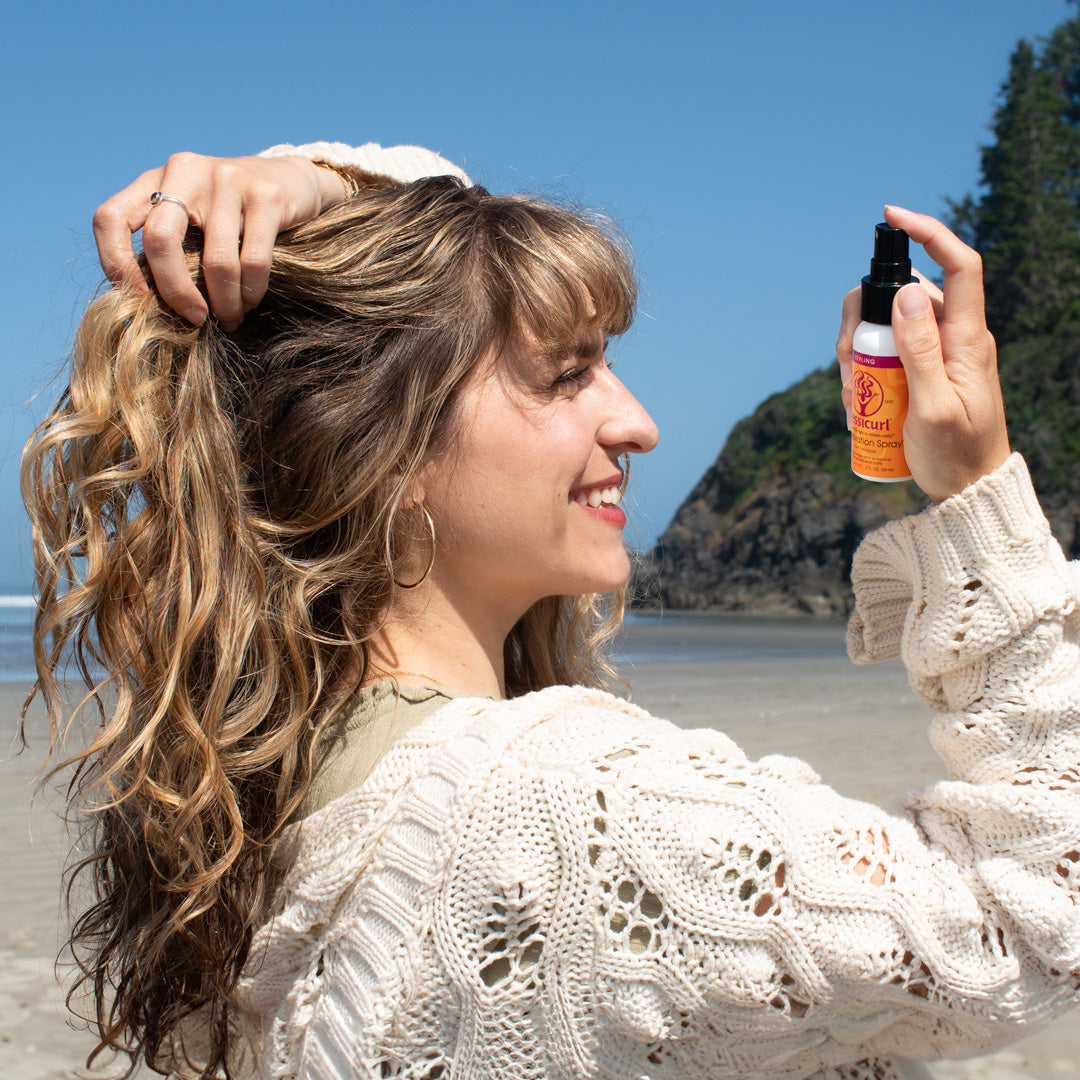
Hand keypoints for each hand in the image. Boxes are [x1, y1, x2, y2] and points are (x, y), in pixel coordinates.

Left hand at [92, 153, 349, 329]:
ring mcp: (226, 179)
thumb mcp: (193, 219)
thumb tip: (149, 309)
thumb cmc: (233, 216)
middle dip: (176, 292)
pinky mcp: (265, 195)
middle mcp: (185, 171)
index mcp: (155, 180)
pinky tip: (250, 302)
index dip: (115, 263)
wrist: (292, 181)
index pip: (110, 218)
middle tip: (194, 319)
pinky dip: (251, 293)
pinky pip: (254, 261)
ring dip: (224, 304)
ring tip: (230, 319)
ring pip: (216, 262)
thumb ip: (171, 247)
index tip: (139, 300)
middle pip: (161, 241)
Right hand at [837, 206, 1010, 502]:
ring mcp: (936, 353)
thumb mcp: (933, 409)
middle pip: (901, 295)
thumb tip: (904, 293)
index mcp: (967, 339)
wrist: (968, 491)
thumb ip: (920, 351)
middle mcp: (953, 337)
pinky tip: (860, 409)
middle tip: (849, 370)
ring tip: (854, 402)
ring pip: (884, 326)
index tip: (892, 217)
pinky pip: (884, 354)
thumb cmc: (957, 456)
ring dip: (857, 356)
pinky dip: (863, 374)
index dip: (930, 231)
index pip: (958, 265)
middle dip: (861, 322)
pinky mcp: (921, 371)